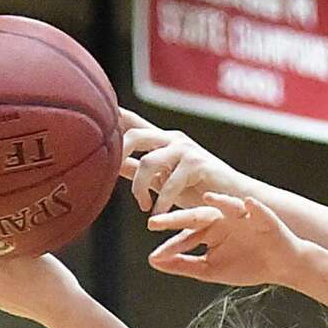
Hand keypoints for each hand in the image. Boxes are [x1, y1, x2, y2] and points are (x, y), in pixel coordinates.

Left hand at [120, 109, 243, 215]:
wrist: (237, 200)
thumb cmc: (200, 192)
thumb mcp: (164, 180)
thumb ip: (140, 170)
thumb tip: (112, 165)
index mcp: (162, 140)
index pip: (131, 121)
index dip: (110, 115)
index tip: (90, 113)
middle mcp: (172, 139)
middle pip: (133, 135)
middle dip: (118, 154)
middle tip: (114, 177)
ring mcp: (185, 150)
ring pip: (148, 161)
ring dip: (140, 187)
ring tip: (144, 206)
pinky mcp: (198, 165)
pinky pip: (170, 182)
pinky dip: (161, 201)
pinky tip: (159, 214)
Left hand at [147, 192, 306, 286]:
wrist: (282, 266)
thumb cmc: (248, 266)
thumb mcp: (211, 270)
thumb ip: (182, 265)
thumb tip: (152, 260)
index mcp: (208, 230)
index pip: (186, 236)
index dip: (171, 245)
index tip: (155, 256)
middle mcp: (221, 219)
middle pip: (197, 216)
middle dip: (178, 219)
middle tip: (156, 222)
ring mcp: (241, 216)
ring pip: (226, 206)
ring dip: (219, 201)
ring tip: (208, 198)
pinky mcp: (263, 217)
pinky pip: (257, 209)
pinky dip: (253, 206)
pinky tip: (247, 204)